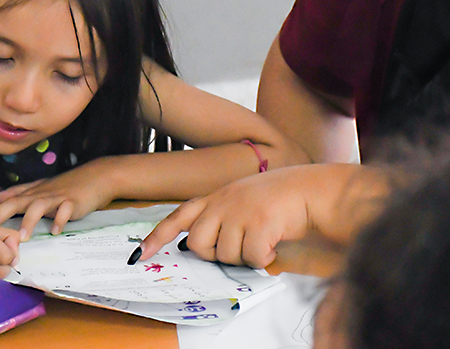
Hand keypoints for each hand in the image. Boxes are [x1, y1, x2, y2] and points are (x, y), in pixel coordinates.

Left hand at [0, 159, 117, 239]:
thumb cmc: (67, 185)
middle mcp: (41, 194)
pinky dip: (60, 220)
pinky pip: (65, 211)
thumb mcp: (40, 187)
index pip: (7, 201)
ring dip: (30, 220)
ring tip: (23, 237)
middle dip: (2, 215)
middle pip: (17, 202)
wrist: (95, 177)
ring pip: (39, 206)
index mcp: (32, 193)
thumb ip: (18, 192)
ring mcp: (57, 198)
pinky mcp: (73, 202)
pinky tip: (56, 231)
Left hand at [138, 167, 316, 268]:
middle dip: (217, 254)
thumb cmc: (277, 201)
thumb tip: (196, 247)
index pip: (179, 216)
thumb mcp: (240, 202)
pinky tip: (274, 244)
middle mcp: (223, 202)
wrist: (310, 190)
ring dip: (245, 257)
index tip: (140, 255)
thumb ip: (218, 219)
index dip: (158, 237)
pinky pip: (252, 258)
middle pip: (199, 244)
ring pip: (226, 255)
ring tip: (262, 240)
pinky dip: (264, 259)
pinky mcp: (260, 222)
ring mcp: (241, 211)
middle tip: (239, 247)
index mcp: (216, 197)